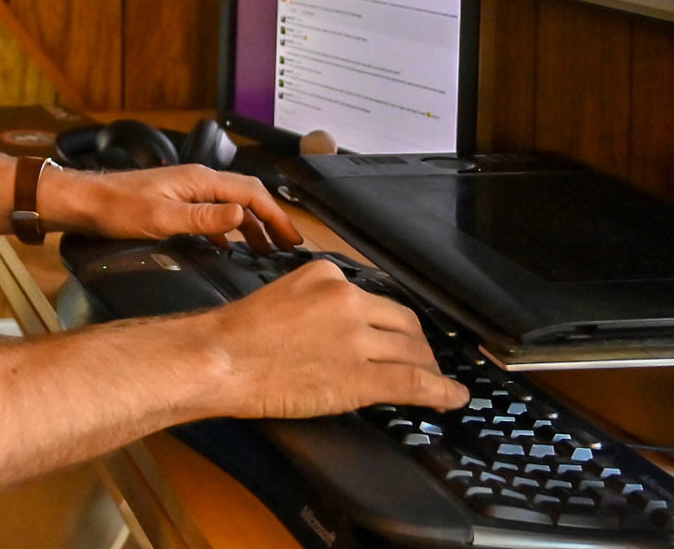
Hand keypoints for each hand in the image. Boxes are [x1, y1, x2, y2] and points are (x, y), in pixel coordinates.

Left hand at [46, 164, 301, 251]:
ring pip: (230, 205)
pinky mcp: (175, 202)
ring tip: (265, 250)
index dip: (276, 216)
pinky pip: (213, 214)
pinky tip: (229, 248)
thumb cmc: (116, 207)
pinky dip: (228, 230)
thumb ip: (204, 218)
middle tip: (288, 246)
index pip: (252, 193)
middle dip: (270, 220)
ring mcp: (186, 190)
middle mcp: (197, 181)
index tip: (292, 239)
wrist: (84, 202)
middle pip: (246, 196)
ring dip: (251, 226)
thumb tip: (242, 214)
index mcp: (199, 180)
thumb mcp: (162, 218)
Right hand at [196, 261, 467, 417]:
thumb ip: (318, 303)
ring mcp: (356, 337)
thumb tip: (344, 330)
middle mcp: (347, 298)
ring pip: (413, 351)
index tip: (397, 337)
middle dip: (418, 345)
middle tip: (422, 362)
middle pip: (403, 322)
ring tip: (435, 383)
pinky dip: (441, 392)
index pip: (376, 298)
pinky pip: (413, 382)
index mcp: (327, 275)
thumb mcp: (284, 296)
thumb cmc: (238, 335)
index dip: (393, 324)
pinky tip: (453, 398)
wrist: (220, 359)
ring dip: (428, 369)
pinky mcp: (359, 376)